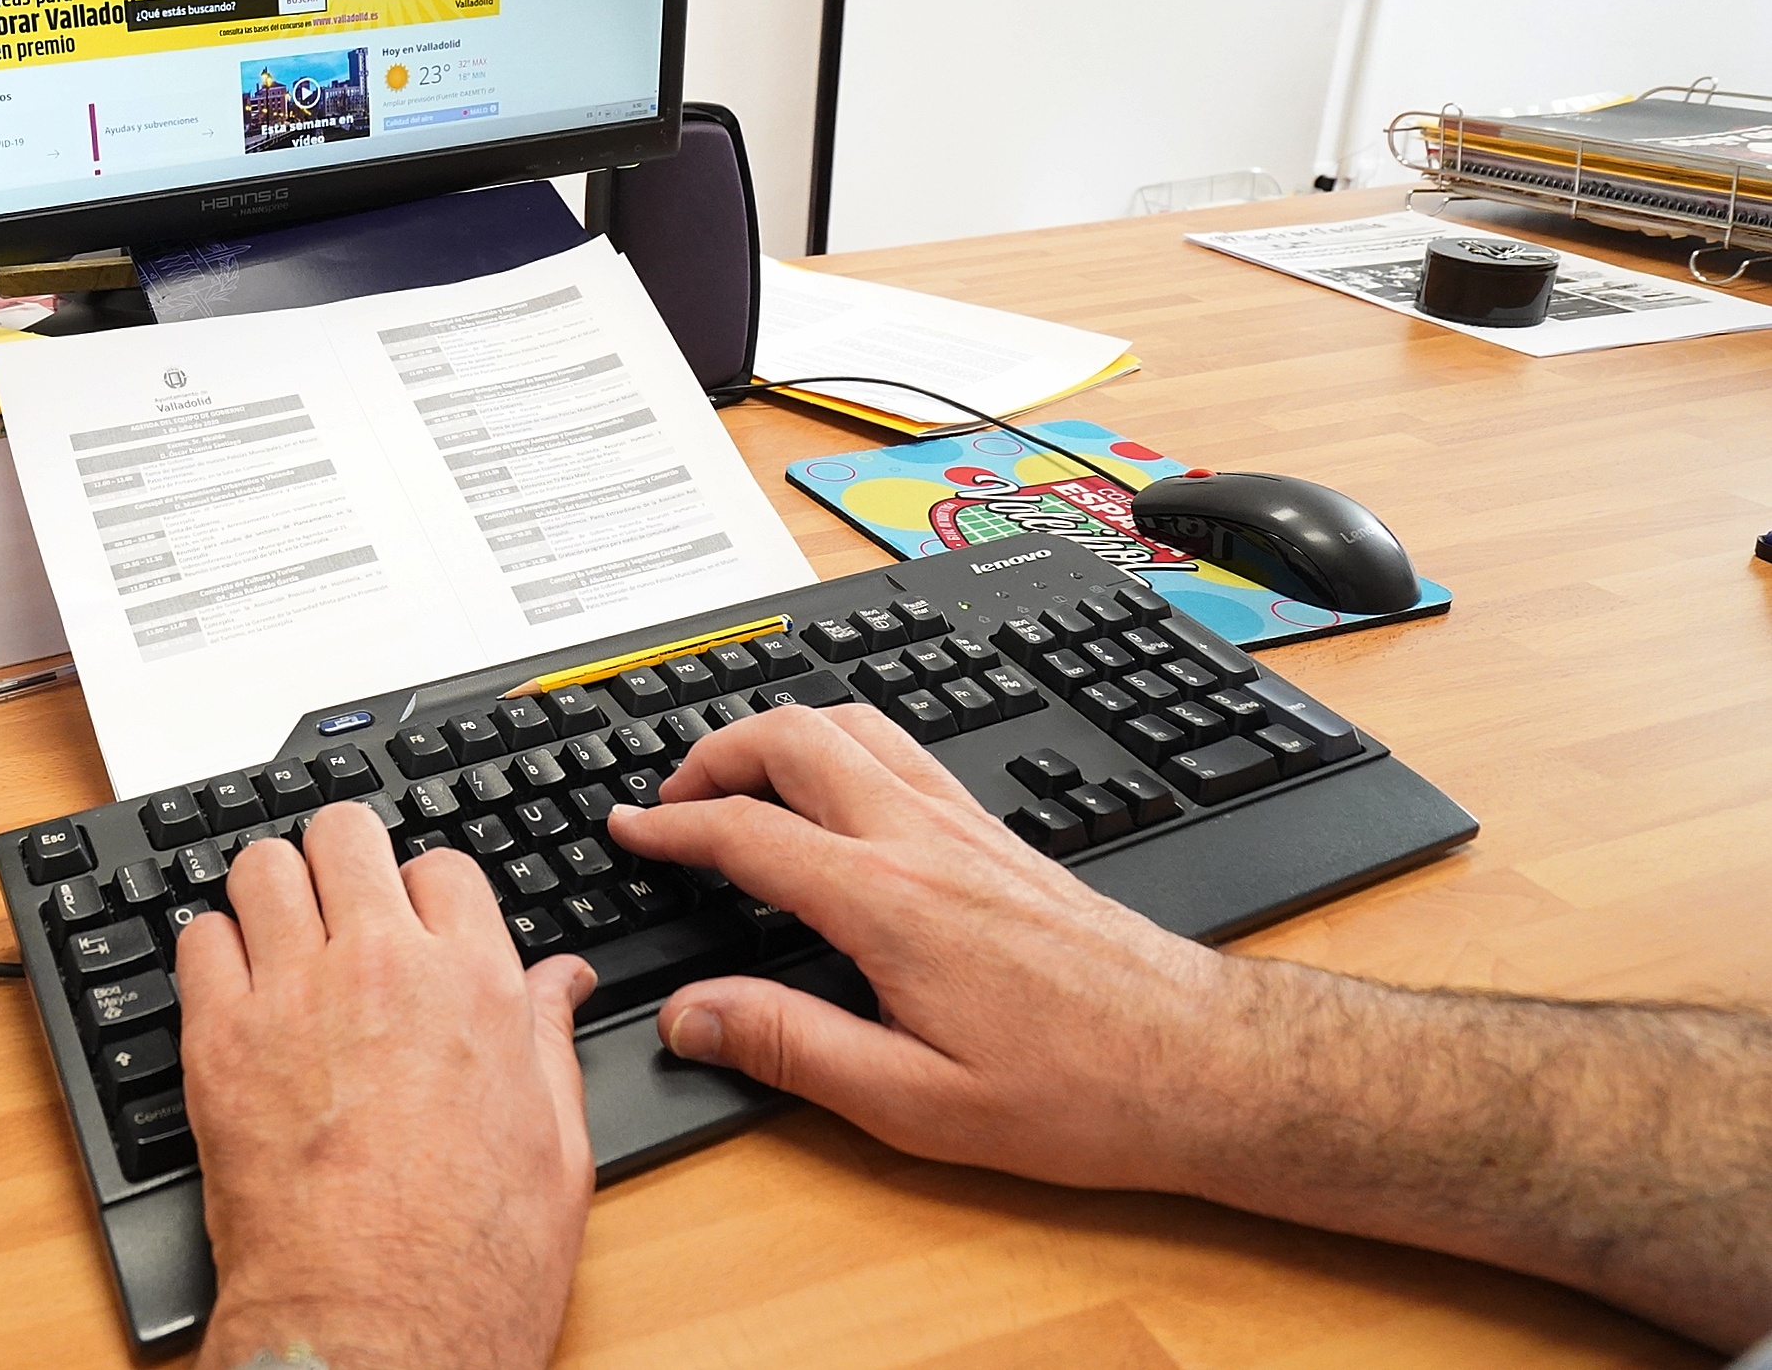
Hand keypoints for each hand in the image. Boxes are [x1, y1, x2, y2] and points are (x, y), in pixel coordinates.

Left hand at [177, 802, 598, 1369]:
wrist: (376, 1330)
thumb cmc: (472, 1262)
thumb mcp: (558, 1147)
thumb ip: (549, 1039)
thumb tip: (560, 980)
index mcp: (475, 983)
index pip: (442, 865)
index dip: (426, 892)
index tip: (414, 922)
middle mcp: (382, 967)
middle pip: (346, 834)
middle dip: (343, 859)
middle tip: (337, 900)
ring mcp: (293, 996)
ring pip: (262, 867)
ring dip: (272, 892)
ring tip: (278, 935)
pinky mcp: (219, 1041)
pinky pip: (197, 941)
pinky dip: (212, 952)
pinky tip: (232, 990)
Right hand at [607, 701, 1235, 1192]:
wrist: (1199, 1064)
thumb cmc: (1074, 1092)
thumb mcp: (911, 1102)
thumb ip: (789, 1048)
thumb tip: (692, 1016)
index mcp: (888, 901)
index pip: (747, 833)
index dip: (670, 827)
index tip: (626, 831)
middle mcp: (925, 840)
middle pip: (794, 737)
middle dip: (713, 751)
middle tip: (670, 797)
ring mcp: (968, 826)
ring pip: (853, 723)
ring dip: (778, 734)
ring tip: (737, 779)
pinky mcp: (1000, 835)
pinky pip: (902, 749)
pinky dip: (841, 745)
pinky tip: (836, 791)